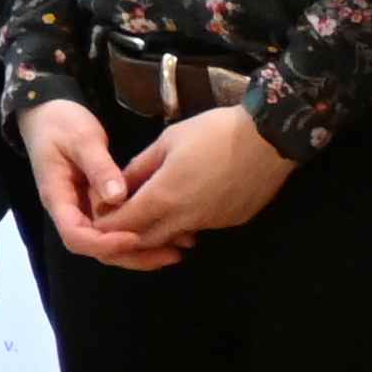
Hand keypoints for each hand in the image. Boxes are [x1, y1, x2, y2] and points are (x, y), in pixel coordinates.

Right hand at [18, 99, 169, 269]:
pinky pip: (117, 228)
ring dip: (141, 252)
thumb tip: (118, 197)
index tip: (135, 237)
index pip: (75, 235)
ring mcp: (85, 210)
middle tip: (171, 254)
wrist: (48, 116)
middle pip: (96, 249)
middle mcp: (71, 212)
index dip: (104, 243)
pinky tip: (169, 235)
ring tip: (177, 250)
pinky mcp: (99, 206)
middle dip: (131, 256)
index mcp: (58, 198)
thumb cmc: (60, 124)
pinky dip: (141, 234)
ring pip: (109, 244)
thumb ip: (99, 167)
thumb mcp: (81, 139)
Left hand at [108, 101, 292, 252]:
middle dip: (127, 234)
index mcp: (163, 197)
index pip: (122, 224)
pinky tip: (185, 205)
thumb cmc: (214, 132)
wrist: (270, 137)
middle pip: (144, 240)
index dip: (106, 221)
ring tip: (150, 211)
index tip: (100, 212)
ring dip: (157, 231)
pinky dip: (183, 224)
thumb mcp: (168, 141)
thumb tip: (118, 186)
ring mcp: (211, 224)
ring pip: (172, 238)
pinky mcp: (231, 222)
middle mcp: (185, 219)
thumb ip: (139, 167)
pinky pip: (198, 229)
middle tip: (120, 218)